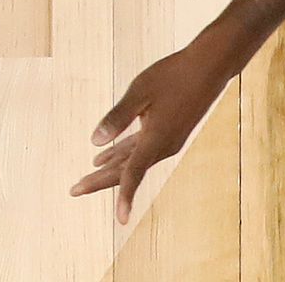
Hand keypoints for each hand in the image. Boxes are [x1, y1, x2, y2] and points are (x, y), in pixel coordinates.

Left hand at [70, 44, 233, 224]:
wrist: (211, 65)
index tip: (120, 220)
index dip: (124, 196)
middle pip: (128, 171)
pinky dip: (124, 153)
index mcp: (157, 138)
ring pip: (134, 160)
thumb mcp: (141, 91)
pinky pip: (143, 149)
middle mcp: (164, 145)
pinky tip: (108, 153)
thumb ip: (117, 117)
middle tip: (74, 190)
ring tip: (87, 175)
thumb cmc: (176, 74)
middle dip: (100, 181)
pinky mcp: (171, 130)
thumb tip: (94, 142)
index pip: (134, 173)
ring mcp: (169, 138)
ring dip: (111, 168)